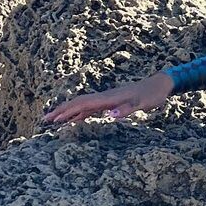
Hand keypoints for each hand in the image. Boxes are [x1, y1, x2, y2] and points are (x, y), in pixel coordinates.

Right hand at [38, 72, 174, 126]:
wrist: (160, 84)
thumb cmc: (152, 94)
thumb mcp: (142, 103)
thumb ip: (126, 109)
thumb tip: (109, 115)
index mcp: (110, 97)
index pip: (83, 103)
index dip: (67, 111)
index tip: (52, 119)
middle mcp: (106, 96)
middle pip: (79, 102)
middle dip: (61, 110)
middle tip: (45, 121)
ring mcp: (108, 99)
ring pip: (83, 105)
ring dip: (68, 112)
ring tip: (53, 121)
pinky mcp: (112, 102)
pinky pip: (92, 108)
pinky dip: (80, 113)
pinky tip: (75, 120)